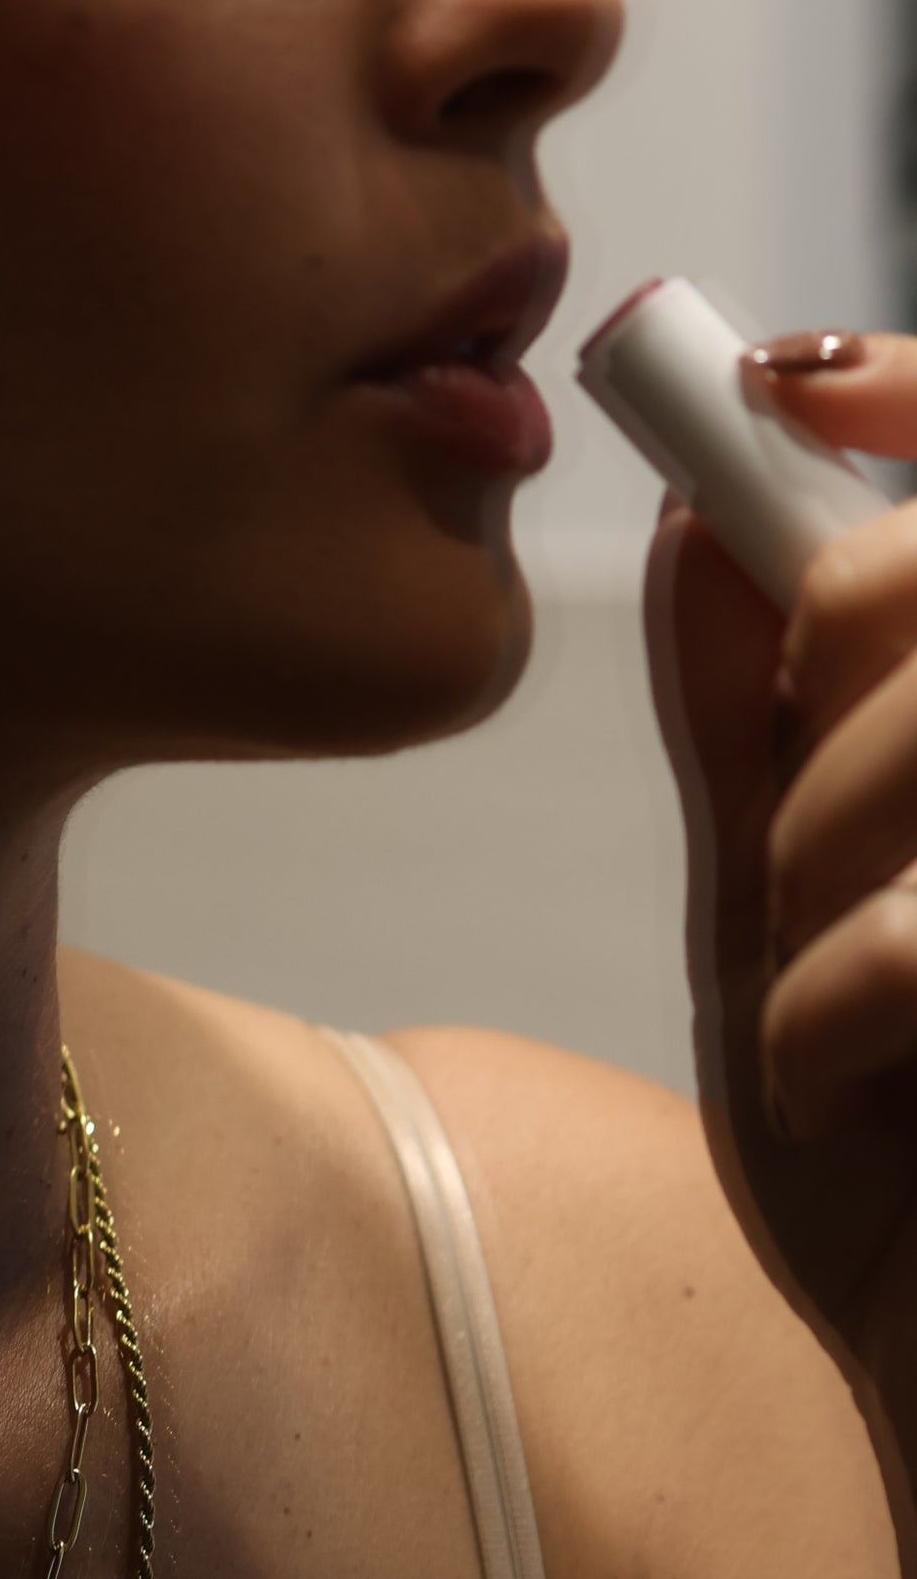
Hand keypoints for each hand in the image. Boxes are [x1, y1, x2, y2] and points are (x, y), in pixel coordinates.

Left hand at [650, 334, 916, 1410]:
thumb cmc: (881, 1192)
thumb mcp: (779, 931)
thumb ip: (751, 728)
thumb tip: (696, 509)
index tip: (785, 386)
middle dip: (825, 727)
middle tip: (794, 890)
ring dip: (825, 884)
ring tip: (826, 1035)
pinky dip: (846, 998)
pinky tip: (856, 1098)